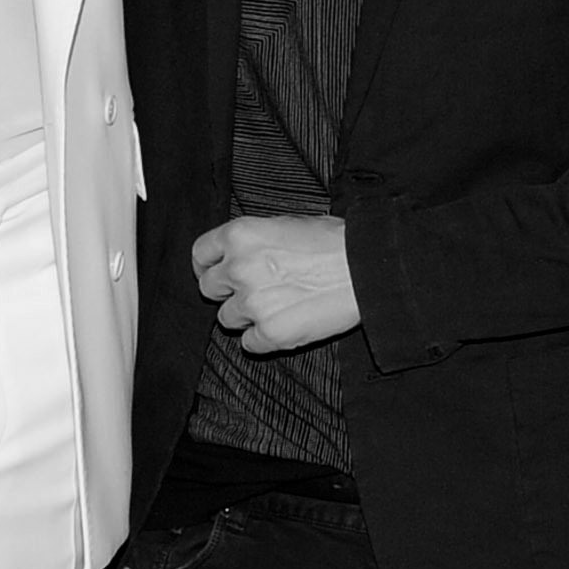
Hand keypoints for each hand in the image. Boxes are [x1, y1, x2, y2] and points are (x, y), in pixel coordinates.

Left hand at [192, 215, 359, 354]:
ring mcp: (252, 303)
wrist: (367, 270)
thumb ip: (255, 241)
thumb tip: (240, 255)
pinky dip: (263, 338)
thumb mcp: (288, 224)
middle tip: (254, 291)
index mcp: (240, 235)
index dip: (208, 266)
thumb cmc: (336, 243)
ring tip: (277, 307)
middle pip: (209, 289)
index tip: (216, 273)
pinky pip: (249, 344)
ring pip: (227, 319)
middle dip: (227, 292)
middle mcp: (238, 268)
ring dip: (246, 317)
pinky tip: (286, 324)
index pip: (200, 255)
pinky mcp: (269, 333)